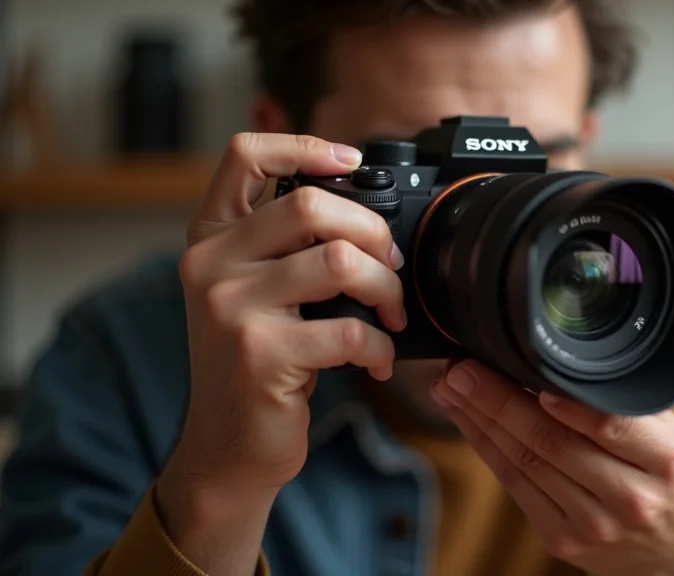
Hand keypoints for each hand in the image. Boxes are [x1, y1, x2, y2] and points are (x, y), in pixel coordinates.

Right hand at [155, 133, 405, 574]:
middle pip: (313, 206)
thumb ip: (284, 247)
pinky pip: (351, 329)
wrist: (227, 448)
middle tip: (393, 266)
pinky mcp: (260, 353)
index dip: (304, 145)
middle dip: (374, 233)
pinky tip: (377, 361)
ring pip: (342, 263)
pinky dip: (381, 346)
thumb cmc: (256, 365)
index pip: (244, 155)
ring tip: (391, 316)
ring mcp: (230, 307)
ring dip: (388, 290)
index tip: (351, 162)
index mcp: (210, 238)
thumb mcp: (253, 293)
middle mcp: (210, 263)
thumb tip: (366, 213)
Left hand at [430, 360, 673, 575]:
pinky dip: (487, 449)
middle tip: (462, 370)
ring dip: (480, 422)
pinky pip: (516, 485)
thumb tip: (564, 361)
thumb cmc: (672, 481)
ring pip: (525, 462)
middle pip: (551, 442)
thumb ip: (627, 404)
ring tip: (451, 388)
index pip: (606, 423)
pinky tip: (468, 421)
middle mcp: (630, 498)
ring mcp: (593, 524)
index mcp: (666, 462)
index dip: (558, 397)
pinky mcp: (563, 541)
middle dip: (497, 401)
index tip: (519, 366)